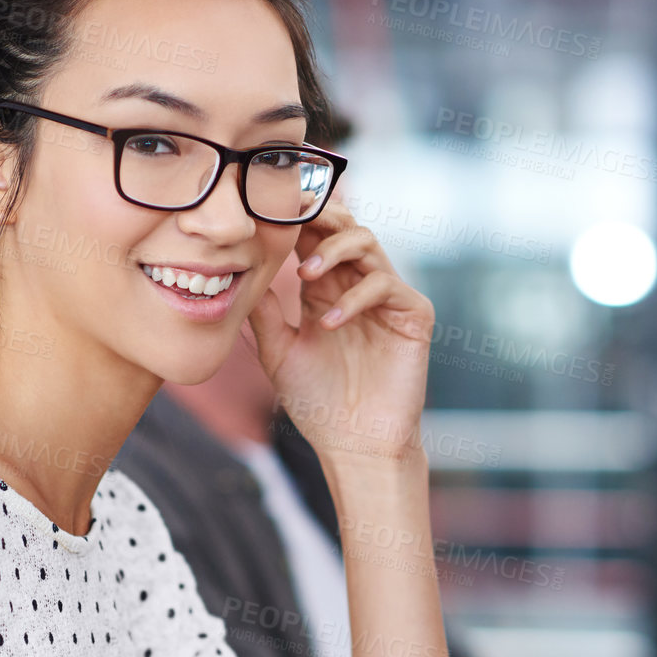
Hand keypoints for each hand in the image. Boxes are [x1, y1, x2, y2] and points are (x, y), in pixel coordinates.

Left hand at [246, 207, 434, 461]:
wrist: (354, 445)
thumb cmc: (317, 402)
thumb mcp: (279, 352)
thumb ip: (265, 312)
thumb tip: (245, 270)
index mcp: (325, 290)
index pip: (313, 237)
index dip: (294, 219)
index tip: (266, 212)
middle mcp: (356, 285)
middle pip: (343, 225)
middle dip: (318, 217)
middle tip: (292, 222)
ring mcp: (387, 298)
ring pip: (367, 242)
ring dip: (334, 250)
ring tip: (307, 276)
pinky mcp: (412, 315)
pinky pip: (385, 285)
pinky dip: (354, 298)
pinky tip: (328, 323)